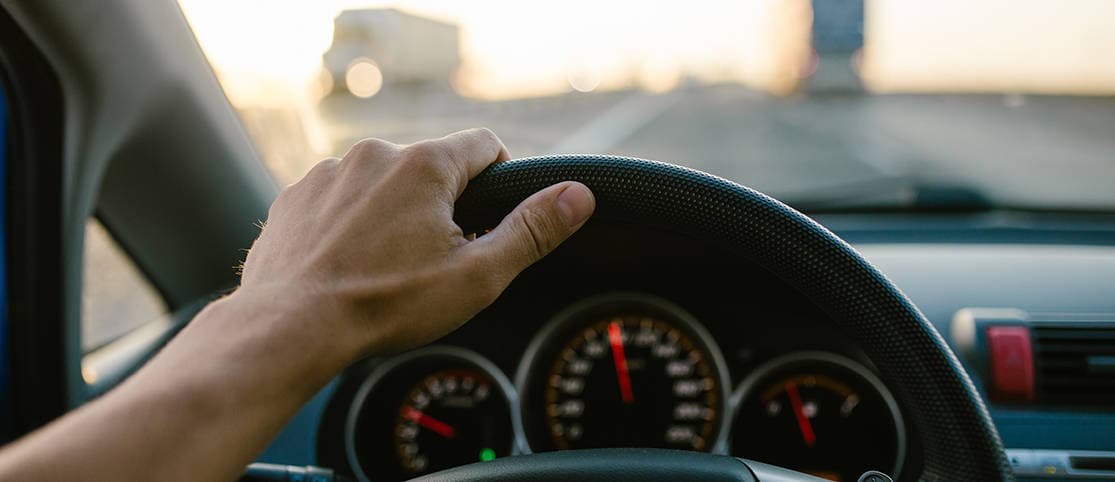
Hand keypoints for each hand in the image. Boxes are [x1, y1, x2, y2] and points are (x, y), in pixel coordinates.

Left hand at [239, 128, 594, 359]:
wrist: (290, 328)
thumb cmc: (385, 304)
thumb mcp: (477, 275)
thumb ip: (531, 230)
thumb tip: (579, 195)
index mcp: (424, 164)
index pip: (484, 145)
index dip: (500, 180)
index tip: (491, 220)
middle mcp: (373, 155)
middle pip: (430, 168)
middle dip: (441, 206)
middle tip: (437, 260)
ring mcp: (327, 174)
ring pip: (381, 185)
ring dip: (392, 214)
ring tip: (386, 269)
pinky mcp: (294, 199)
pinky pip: (337, 202)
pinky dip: (349, 226)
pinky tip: (348, 266)